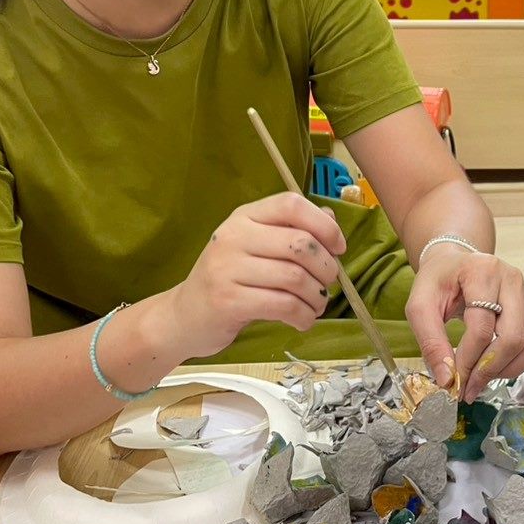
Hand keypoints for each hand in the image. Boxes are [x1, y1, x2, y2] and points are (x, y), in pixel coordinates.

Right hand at [167, 193, 344, 356]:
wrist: (184, 316)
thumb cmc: (230, 279)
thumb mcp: (256, 247)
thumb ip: (291, 231)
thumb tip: (331, 220)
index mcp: (245, 216)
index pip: (291, 204)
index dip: (324, 225)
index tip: (338, 248)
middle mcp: (234, 236)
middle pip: (301, 243)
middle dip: (327, 268)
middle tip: (328, 284)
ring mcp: (227, 268)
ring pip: (296, 277)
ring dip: (318, 297)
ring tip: (316, 305)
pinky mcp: (228, 301)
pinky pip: (283, 305)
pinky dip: (303, 316)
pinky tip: (303, 320)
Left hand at [405, 247, 523, 399]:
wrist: (454, 263)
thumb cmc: (438, 283)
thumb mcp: (420, 306)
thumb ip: (431, 342)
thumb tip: (448, 380)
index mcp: (482, 272)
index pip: (482, 328)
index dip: (468, 362)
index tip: (455, 382)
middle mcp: (512, 278)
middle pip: (514, 337)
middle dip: (491, 370)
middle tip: (471, 386)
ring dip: (513, 368)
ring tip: (488, 375)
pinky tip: (511, 363)